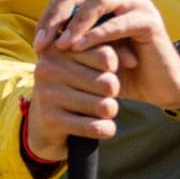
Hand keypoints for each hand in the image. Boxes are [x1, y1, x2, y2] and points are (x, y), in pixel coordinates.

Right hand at [27, 44, 122, 161]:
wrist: (46, 124)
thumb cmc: (76, 87)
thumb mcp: (89, 66)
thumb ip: (114, 55)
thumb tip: (133, 61)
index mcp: (59, 49)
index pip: (106, 56)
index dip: (114, 68)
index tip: (106, 73)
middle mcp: (49, 68)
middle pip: (108, 83)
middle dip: (114, 93)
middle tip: (105, 95)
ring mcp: (47, 95)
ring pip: (104, 107)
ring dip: (111, 111)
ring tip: (103, 110)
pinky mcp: (51, 121)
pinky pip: (95, 127)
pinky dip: (107, 129)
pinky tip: (105, 128)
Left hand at [34, 0, 179, 110]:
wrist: (159, 87)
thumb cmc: (122, 72)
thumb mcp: (90, 57)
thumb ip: (71, 44)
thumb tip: (39, 42)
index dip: (49, 19)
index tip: (37, 46)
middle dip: (57, 17)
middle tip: (43, 44)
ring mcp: (137, 4)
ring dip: (76, 22)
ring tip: (61, 45)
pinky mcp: (149, 20)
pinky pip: (119, 21)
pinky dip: (97, 33)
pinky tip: (80, 47)